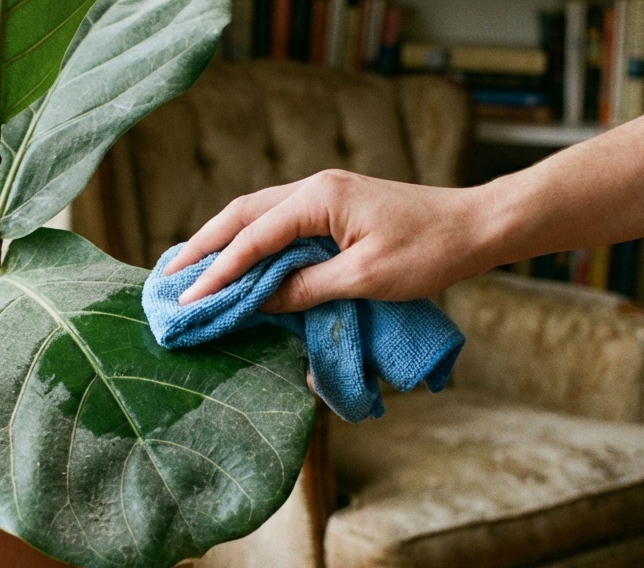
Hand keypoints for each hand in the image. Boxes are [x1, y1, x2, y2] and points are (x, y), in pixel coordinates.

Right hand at [163, 170, 503, 311]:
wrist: (476, 227)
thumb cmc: (428, 251)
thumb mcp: (365, 277)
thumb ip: (306, 288)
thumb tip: (260, 302)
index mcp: (318, 198)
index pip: (252, 238)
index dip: (217, 271)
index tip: (189, 299)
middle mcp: (314, 188)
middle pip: (241, 214)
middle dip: (202, 246)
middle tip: (168, 276)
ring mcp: (324, 195)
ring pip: (256, 215)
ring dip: (222, 242)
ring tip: (189, 268)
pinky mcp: (334, 208)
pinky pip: (278, 223)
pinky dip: (251, 243)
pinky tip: (237, 261)